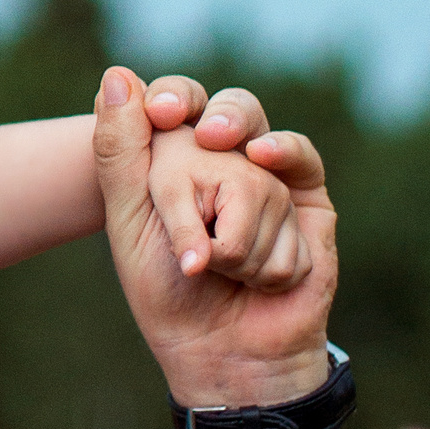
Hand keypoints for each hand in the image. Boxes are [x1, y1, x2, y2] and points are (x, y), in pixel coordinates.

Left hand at [94, 66, 335, 409]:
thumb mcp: (131, 224)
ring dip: (236, 232)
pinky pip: (300, 170)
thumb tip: (117, 75)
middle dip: (224, 120)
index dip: (174, 98)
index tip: (164, 112)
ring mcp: (272, 178)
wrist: (224, 353)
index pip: (177, 102)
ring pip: (260, 168)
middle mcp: (227, 161)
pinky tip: (265, 184)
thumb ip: (121, 152)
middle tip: (211, 136)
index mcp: (174, 161)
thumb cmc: (169, 294)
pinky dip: (275, 218)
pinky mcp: (312, 200)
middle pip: (231, 111)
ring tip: (221, 271)